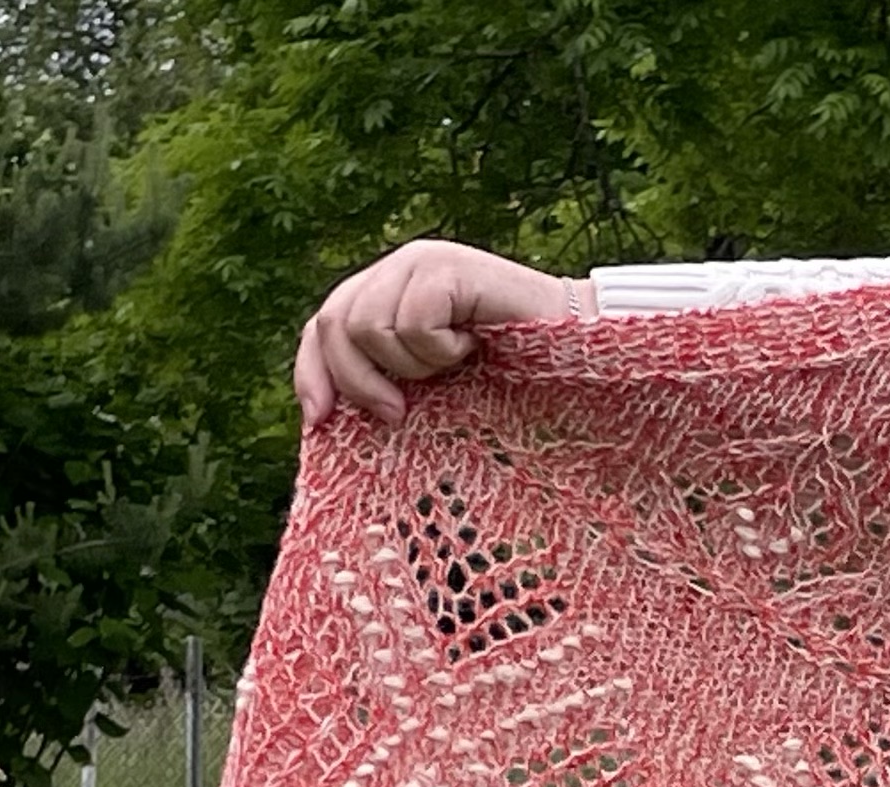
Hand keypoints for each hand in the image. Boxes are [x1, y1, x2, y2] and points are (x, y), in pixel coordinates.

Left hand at [295, 240, 573, 428]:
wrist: (577, 357)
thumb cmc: (510, 382)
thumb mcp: (431, 389)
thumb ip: (382, 382)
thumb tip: (319, 416)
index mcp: (389, 294)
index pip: (323, 325)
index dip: (313, 372)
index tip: (321, 423)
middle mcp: (400, 269)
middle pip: (334, 324)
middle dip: (358, 380)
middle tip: (398, 412)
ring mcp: (424, 261)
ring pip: (369, 326)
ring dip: (413, 365)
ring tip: (455, 362)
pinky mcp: (449, 266)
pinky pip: (413, 322)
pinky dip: (441, 350)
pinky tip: (473, 344)